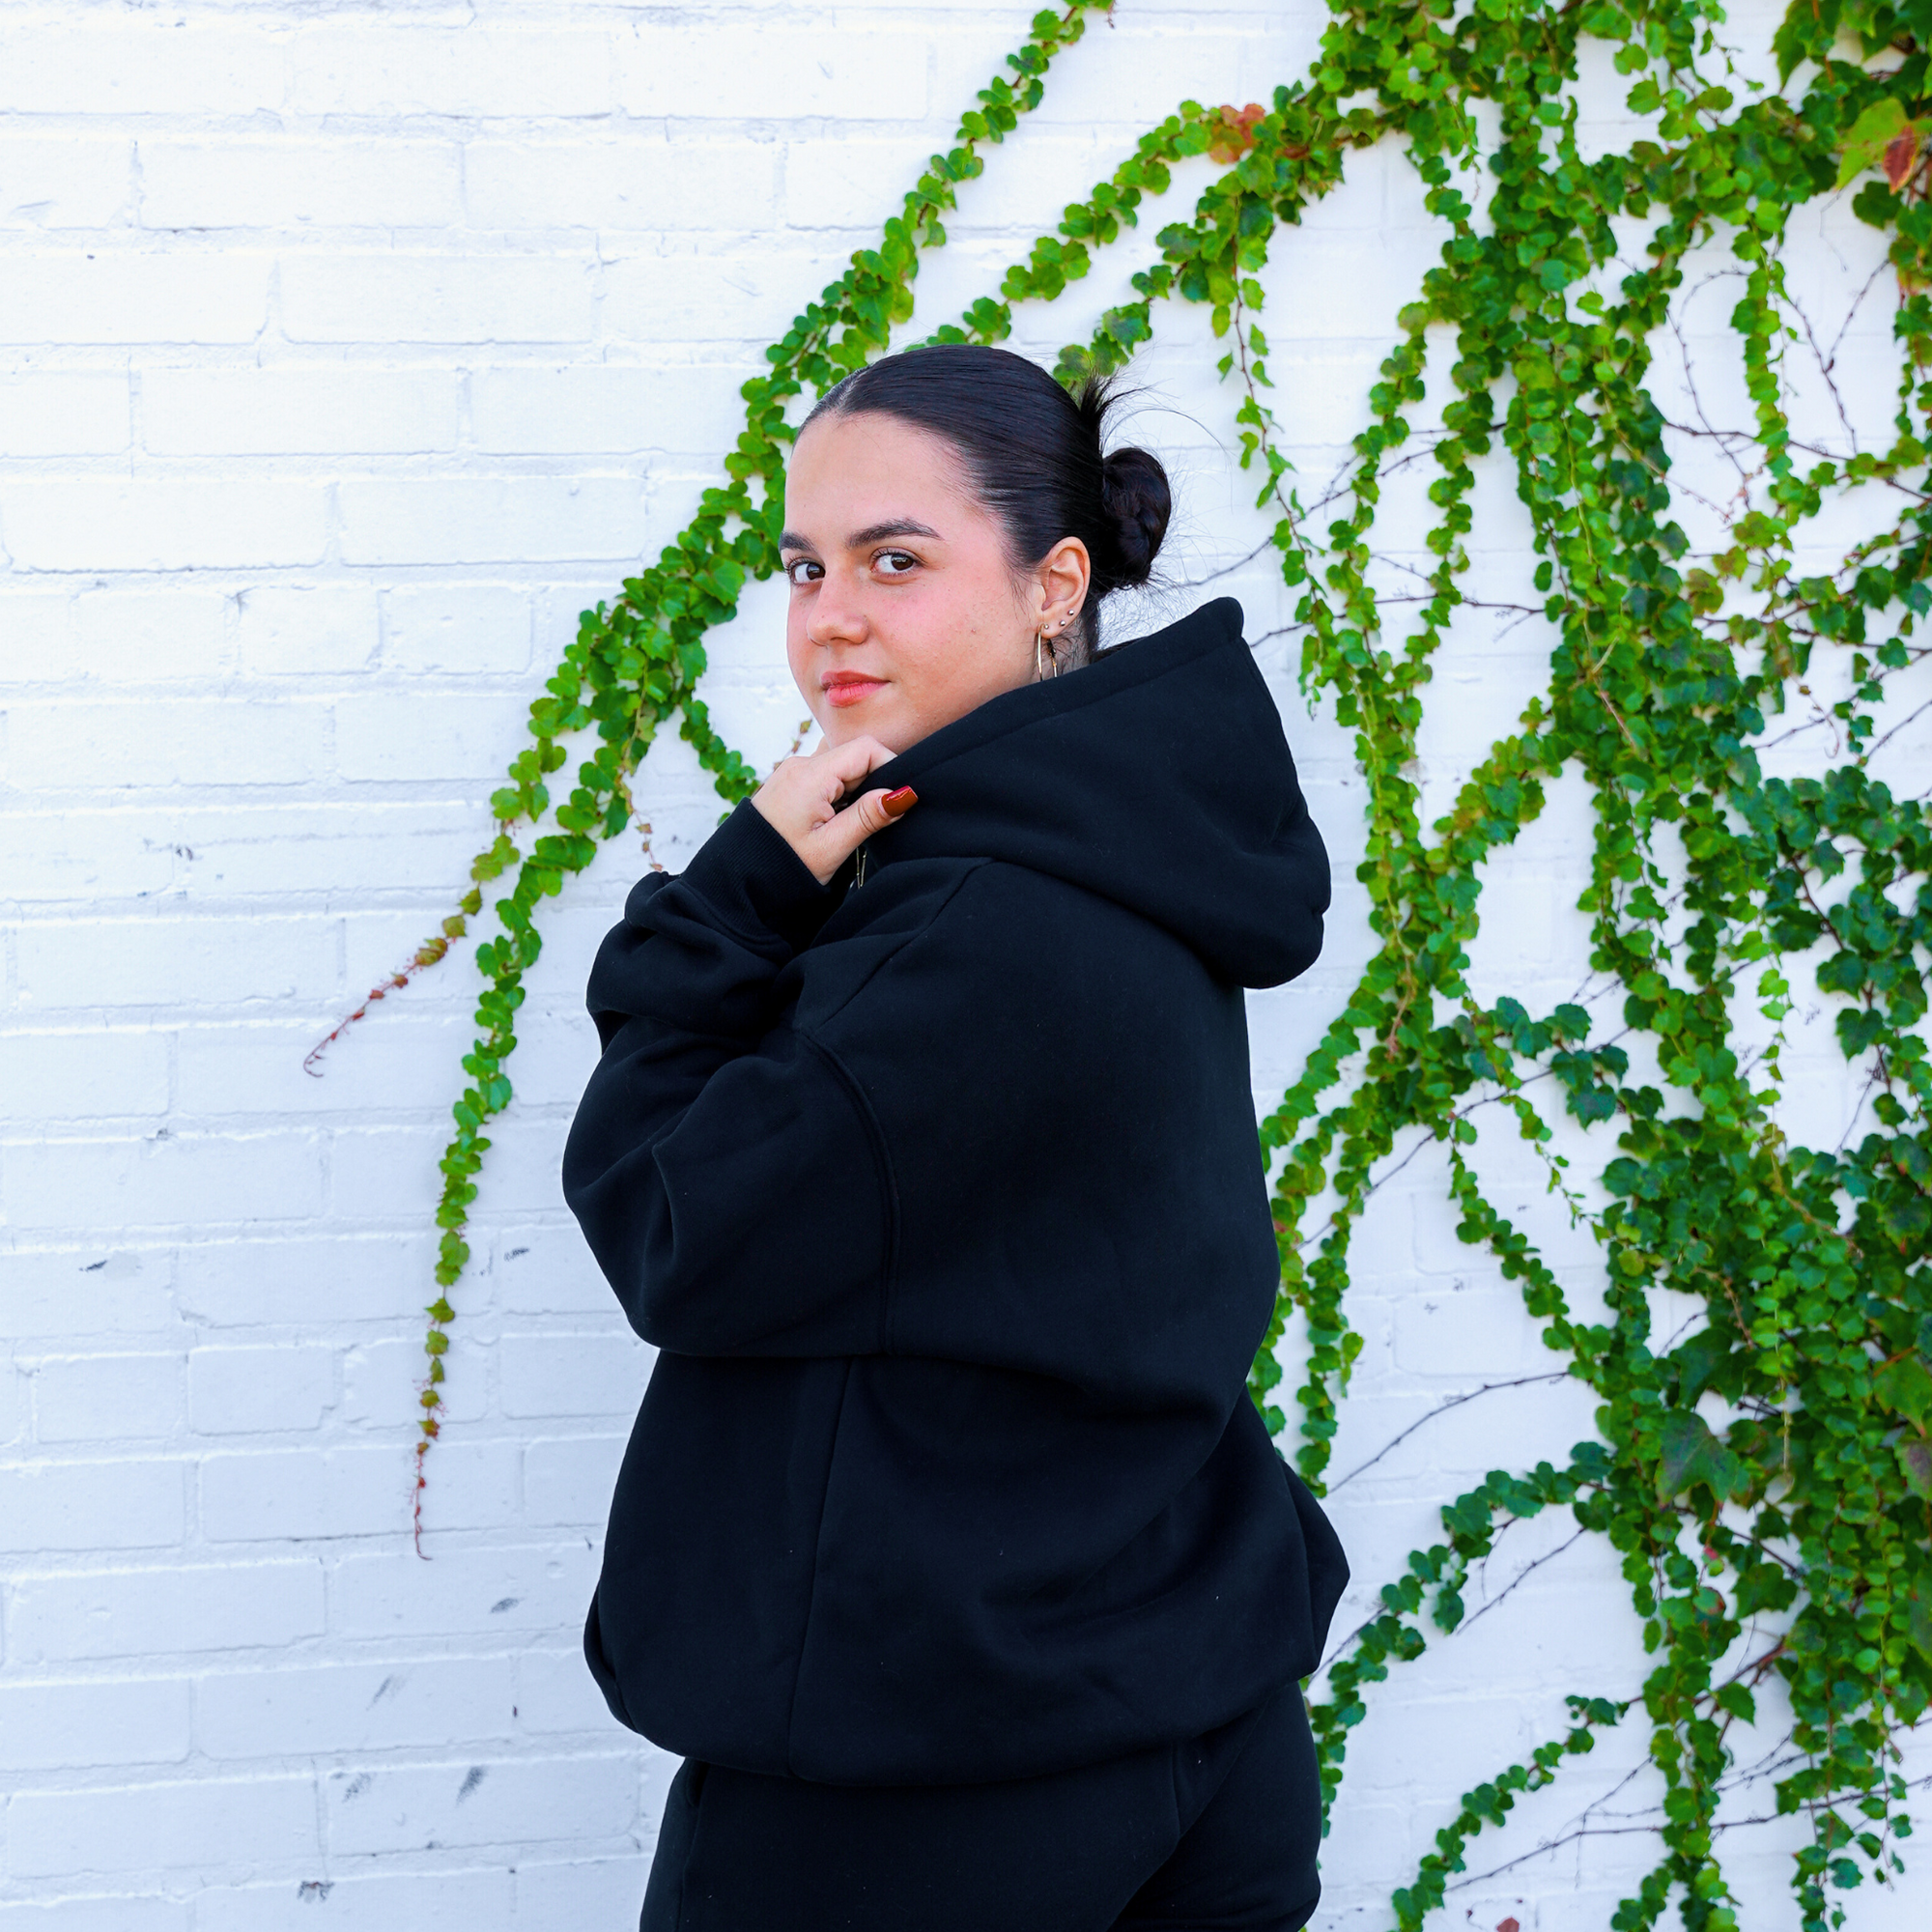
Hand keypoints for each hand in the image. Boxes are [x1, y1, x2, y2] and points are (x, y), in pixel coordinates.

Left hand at [750, 735, 917, 884]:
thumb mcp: (831, 847)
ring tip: (849, 825)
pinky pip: (826, 777)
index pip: (867, 749)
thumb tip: (904, 794)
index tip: (898, 801)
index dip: (892, 768)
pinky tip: (834, 822)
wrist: (739, 880)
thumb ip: (868, 816)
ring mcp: (793, 772)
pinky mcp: (790, 783)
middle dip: (874, 783)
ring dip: (856, 791)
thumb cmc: (781, 868)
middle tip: (871, 821)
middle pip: (855, 756)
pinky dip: (840, 794)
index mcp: (810, 775)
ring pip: (842, 767)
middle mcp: (800, 765)